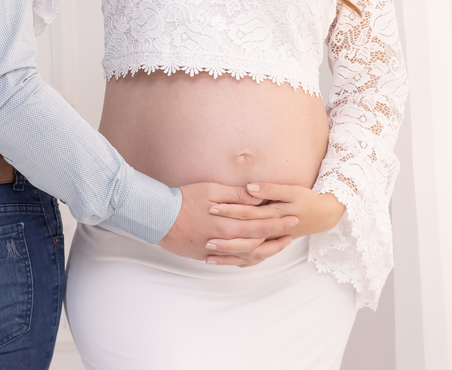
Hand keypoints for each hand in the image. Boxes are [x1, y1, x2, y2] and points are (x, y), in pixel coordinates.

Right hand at [158, 182, 298, 264]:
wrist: (158, 218)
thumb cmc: (183, 200)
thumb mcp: (211, 190)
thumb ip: (236, 196)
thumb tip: (257, 198)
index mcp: (229, 224)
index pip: (260, 225)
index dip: (278, 223)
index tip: (292, 219)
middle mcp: (225, 241)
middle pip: (258, 244)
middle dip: (277, 238)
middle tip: (292, 234)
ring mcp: (217, 251)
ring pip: (247, 257)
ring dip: (265, 252)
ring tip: (278, 246)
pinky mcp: (207, 256)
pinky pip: (232, 261)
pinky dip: (246, 260)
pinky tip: (253, 256)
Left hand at [201, 183, 345, 265]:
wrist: (323, 215)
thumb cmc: (306, 200)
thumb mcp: (291, 190)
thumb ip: (269, 189)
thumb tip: (250, 188)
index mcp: (274, 216)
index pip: (249, 214)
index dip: (230, 211)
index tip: (212, 208)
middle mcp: (271, 233)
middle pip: (246, 239)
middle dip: (226, 241)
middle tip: (206, 240)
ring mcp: (270, 243)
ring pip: (248, 254)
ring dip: (229, 256)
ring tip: (208, 256)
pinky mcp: (269, 246)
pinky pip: (252, 259)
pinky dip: (238, 261)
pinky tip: (221, 262)